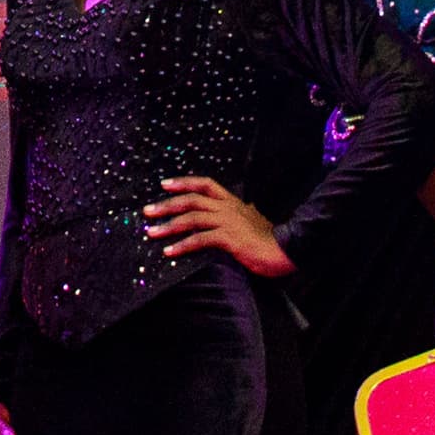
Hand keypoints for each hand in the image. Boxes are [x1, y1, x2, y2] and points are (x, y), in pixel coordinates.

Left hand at [147, 175, 291, 279]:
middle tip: (147, 211)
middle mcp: (228, 208)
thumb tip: (222, 220)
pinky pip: (200, 239)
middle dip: (167, 205)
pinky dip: (183, 245)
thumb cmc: (269, 240)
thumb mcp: (251, 222)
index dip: (184, 182)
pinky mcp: (229, 238)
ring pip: (192, 218)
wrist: (287, 251)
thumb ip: (236, 217)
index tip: (164, 184)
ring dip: (169, 225)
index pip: (205, 184)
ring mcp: (228, 222)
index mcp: (233, 202)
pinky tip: (170, 251)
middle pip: (191, 200)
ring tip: (152, 232)